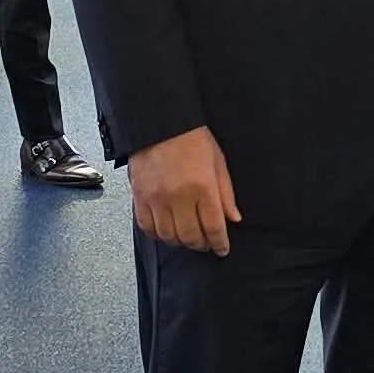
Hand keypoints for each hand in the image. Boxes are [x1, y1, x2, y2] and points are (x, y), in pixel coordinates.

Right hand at [128, 125, 241, 254]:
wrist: (160, 123)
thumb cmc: (191, 137)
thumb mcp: (218, 161)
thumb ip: (226, 193)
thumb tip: (234, 218)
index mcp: (202, 186)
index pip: (213, 226)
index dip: (219, 243)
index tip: (222, 249)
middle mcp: (178, 197)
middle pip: (191, 236)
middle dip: (202, 244)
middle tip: (207, 243)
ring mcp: (157, 199)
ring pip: (169, 236)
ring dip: (181, 242)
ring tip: (189, 237)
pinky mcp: (140, 198)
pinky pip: (148, 228)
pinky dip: (159, 235)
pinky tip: (167, 232)